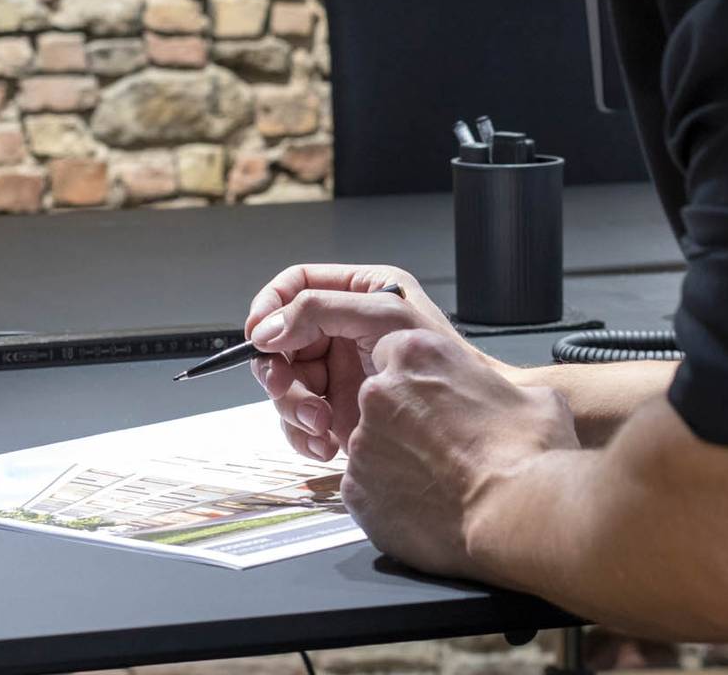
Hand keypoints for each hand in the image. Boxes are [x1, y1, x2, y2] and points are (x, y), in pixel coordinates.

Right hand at [244, 264, 471, 461]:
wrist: (468, 430)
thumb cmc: (445, 362)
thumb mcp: (382, 317)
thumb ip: (320, 310)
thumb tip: (269, 327)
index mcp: (354, 294)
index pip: (295, 286)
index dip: (270, 306)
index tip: (258, 333)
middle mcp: (339, 331)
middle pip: (280, 340)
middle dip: (277, 369)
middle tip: (284, 385)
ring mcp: (335, 373)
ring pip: (282, 382)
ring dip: (290, 406)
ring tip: (317, 421)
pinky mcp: (335, 412)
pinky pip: (296, 420)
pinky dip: (301, 435)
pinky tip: (323, 441)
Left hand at [342, 326, 578, 577]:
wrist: (520, 516)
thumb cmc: (530, 454)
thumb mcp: (534, 396)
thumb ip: (500, 389)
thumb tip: (509, 404)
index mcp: (416, 355)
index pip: (394, 353)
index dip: (417, 382)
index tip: (436, 404)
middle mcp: (379, 392)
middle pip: (380, 400)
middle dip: (404, 421)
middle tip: (441, 449)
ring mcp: (364, 443)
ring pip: (372, 447)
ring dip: (396, 461)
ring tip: (439, 485)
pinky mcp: (357, 492)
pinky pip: (365, 490)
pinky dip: (388, 500)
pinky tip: (425, 510)